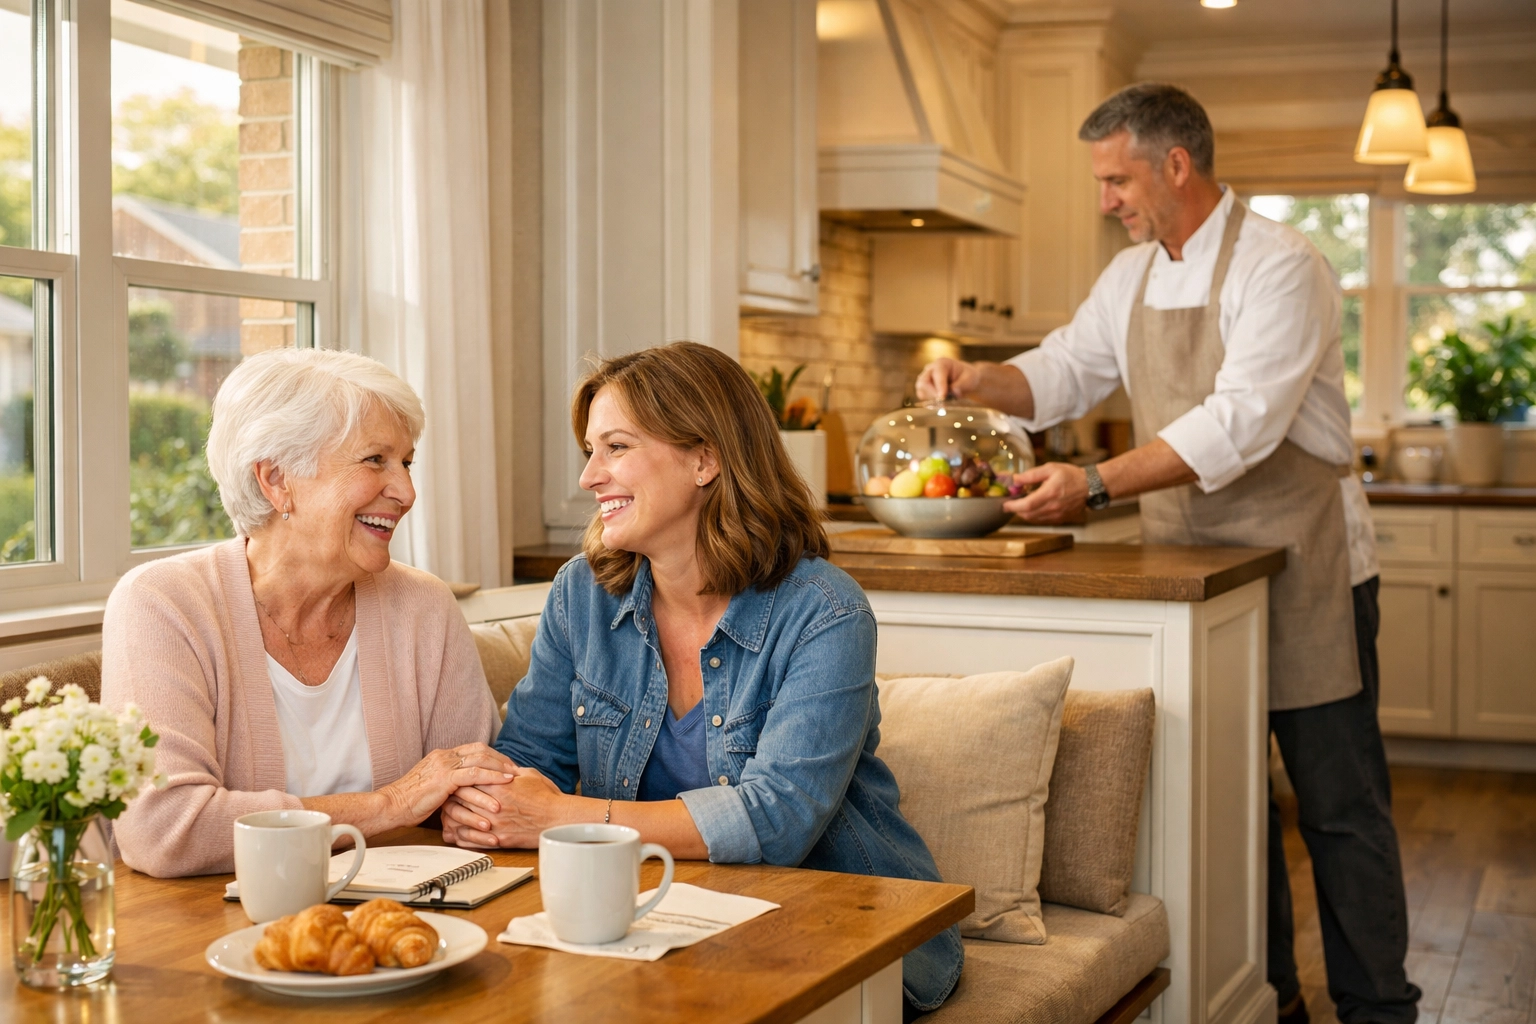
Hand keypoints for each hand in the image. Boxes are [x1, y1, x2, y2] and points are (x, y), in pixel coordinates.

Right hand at [377, 747, 515, 828]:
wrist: (391, 806)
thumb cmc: (410, 802)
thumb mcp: (431, 787)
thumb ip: (447, 782)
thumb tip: (463, 788)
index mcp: (441, 756)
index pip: (473, 749)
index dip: (492, 756)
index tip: (506, 765)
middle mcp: (444, 756)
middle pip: (480, 750)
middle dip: (501, 759)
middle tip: (516, 769)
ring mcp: (444, 765)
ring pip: (481, 760)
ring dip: (501, 768)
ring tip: (516, 776)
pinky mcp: (445, 778)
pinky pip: (475, 774)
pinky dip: (493, 776)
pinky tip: (505, 782)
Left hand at [441, 767, 565, 849]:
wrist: (559, 820)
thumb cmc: (546, 796)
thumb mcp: (529, 775)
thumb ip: (509, 769)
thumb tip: (498, 764)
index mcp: (501, 786)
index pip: (469, 779)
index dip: (458, 777)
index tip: (454, 777)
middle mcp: (494, 806)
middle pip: (460, 798)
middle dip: (449, 794)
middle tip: (444, 793)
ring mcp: (495, 825)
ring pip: (460, 820)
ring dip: (450, 815)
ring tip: (446, 812)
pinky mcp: (498, 840)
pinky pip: (470, 840)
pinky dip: (458, 836)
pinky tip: (454, 831)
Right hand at [915, 358, 980, 401]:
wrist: (965, 380)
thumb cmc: (967, 377)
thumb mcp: (970, 378)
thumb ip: (962, 384)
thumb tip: (953, 391)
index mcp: (942, 363)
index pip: (937, 373)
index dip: (939, 386)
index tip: (942, 397)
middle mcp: (930, 369)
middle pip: (924, 381)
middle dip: (932, 393)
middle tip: (943, 402)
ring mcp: (925, 378)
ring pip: (921, 389)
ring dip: (931, 398)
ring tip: (944, 402)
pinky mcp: (924, 388)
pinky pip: (922, 396)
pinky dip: (929, 401)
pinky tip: (940, 403)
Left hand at [1004, 462, 1088, 522]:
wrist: (1091, 487)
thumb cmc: (1071, 475)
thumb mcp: (1050, 468)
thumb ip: (1031, 475)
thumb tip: (1016, 479)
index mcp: (1049, 493)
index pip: (1026, 505)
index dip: (1013, 506)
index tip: (1005, 504)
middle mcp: (1052, 507)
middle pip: (1027, 515)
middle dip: (1016, 510)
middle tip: (1011, 503)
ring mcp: (1057, 515)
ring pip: (1034, 519)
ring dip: (1025, 513)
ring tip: (1023, 503)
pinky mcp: (1060, 519)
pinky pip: (1042, 520)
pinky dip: (1034, 516)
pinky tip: (1035, 507)